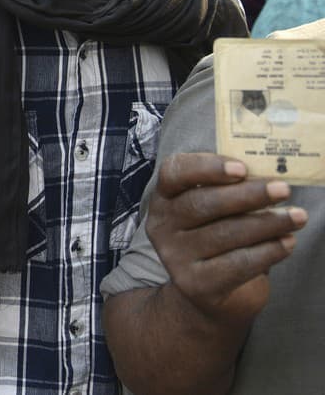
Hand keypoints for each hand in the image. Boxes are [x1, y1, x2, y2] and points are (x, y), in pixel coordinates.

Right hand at [146, 153, 304, 330]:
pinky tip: (288, 243)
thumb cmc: (218, 237)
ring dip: (267, 223)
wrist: (209, 293)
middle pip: (202, 203)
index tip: (242, 168)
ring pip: (224, 234)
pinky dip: (267, 252)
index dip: (206, 167)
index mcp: (164, 197)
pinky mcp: (196, 284)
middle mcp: (162, 225)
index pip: (174, 172)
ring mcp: (175, 256)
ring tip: (297, 217)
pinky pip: (237, 264)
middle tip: (283, 189)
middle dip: (247, 195)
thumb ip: (229, 190)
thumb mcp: (214, 209)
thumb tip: (268, 177)